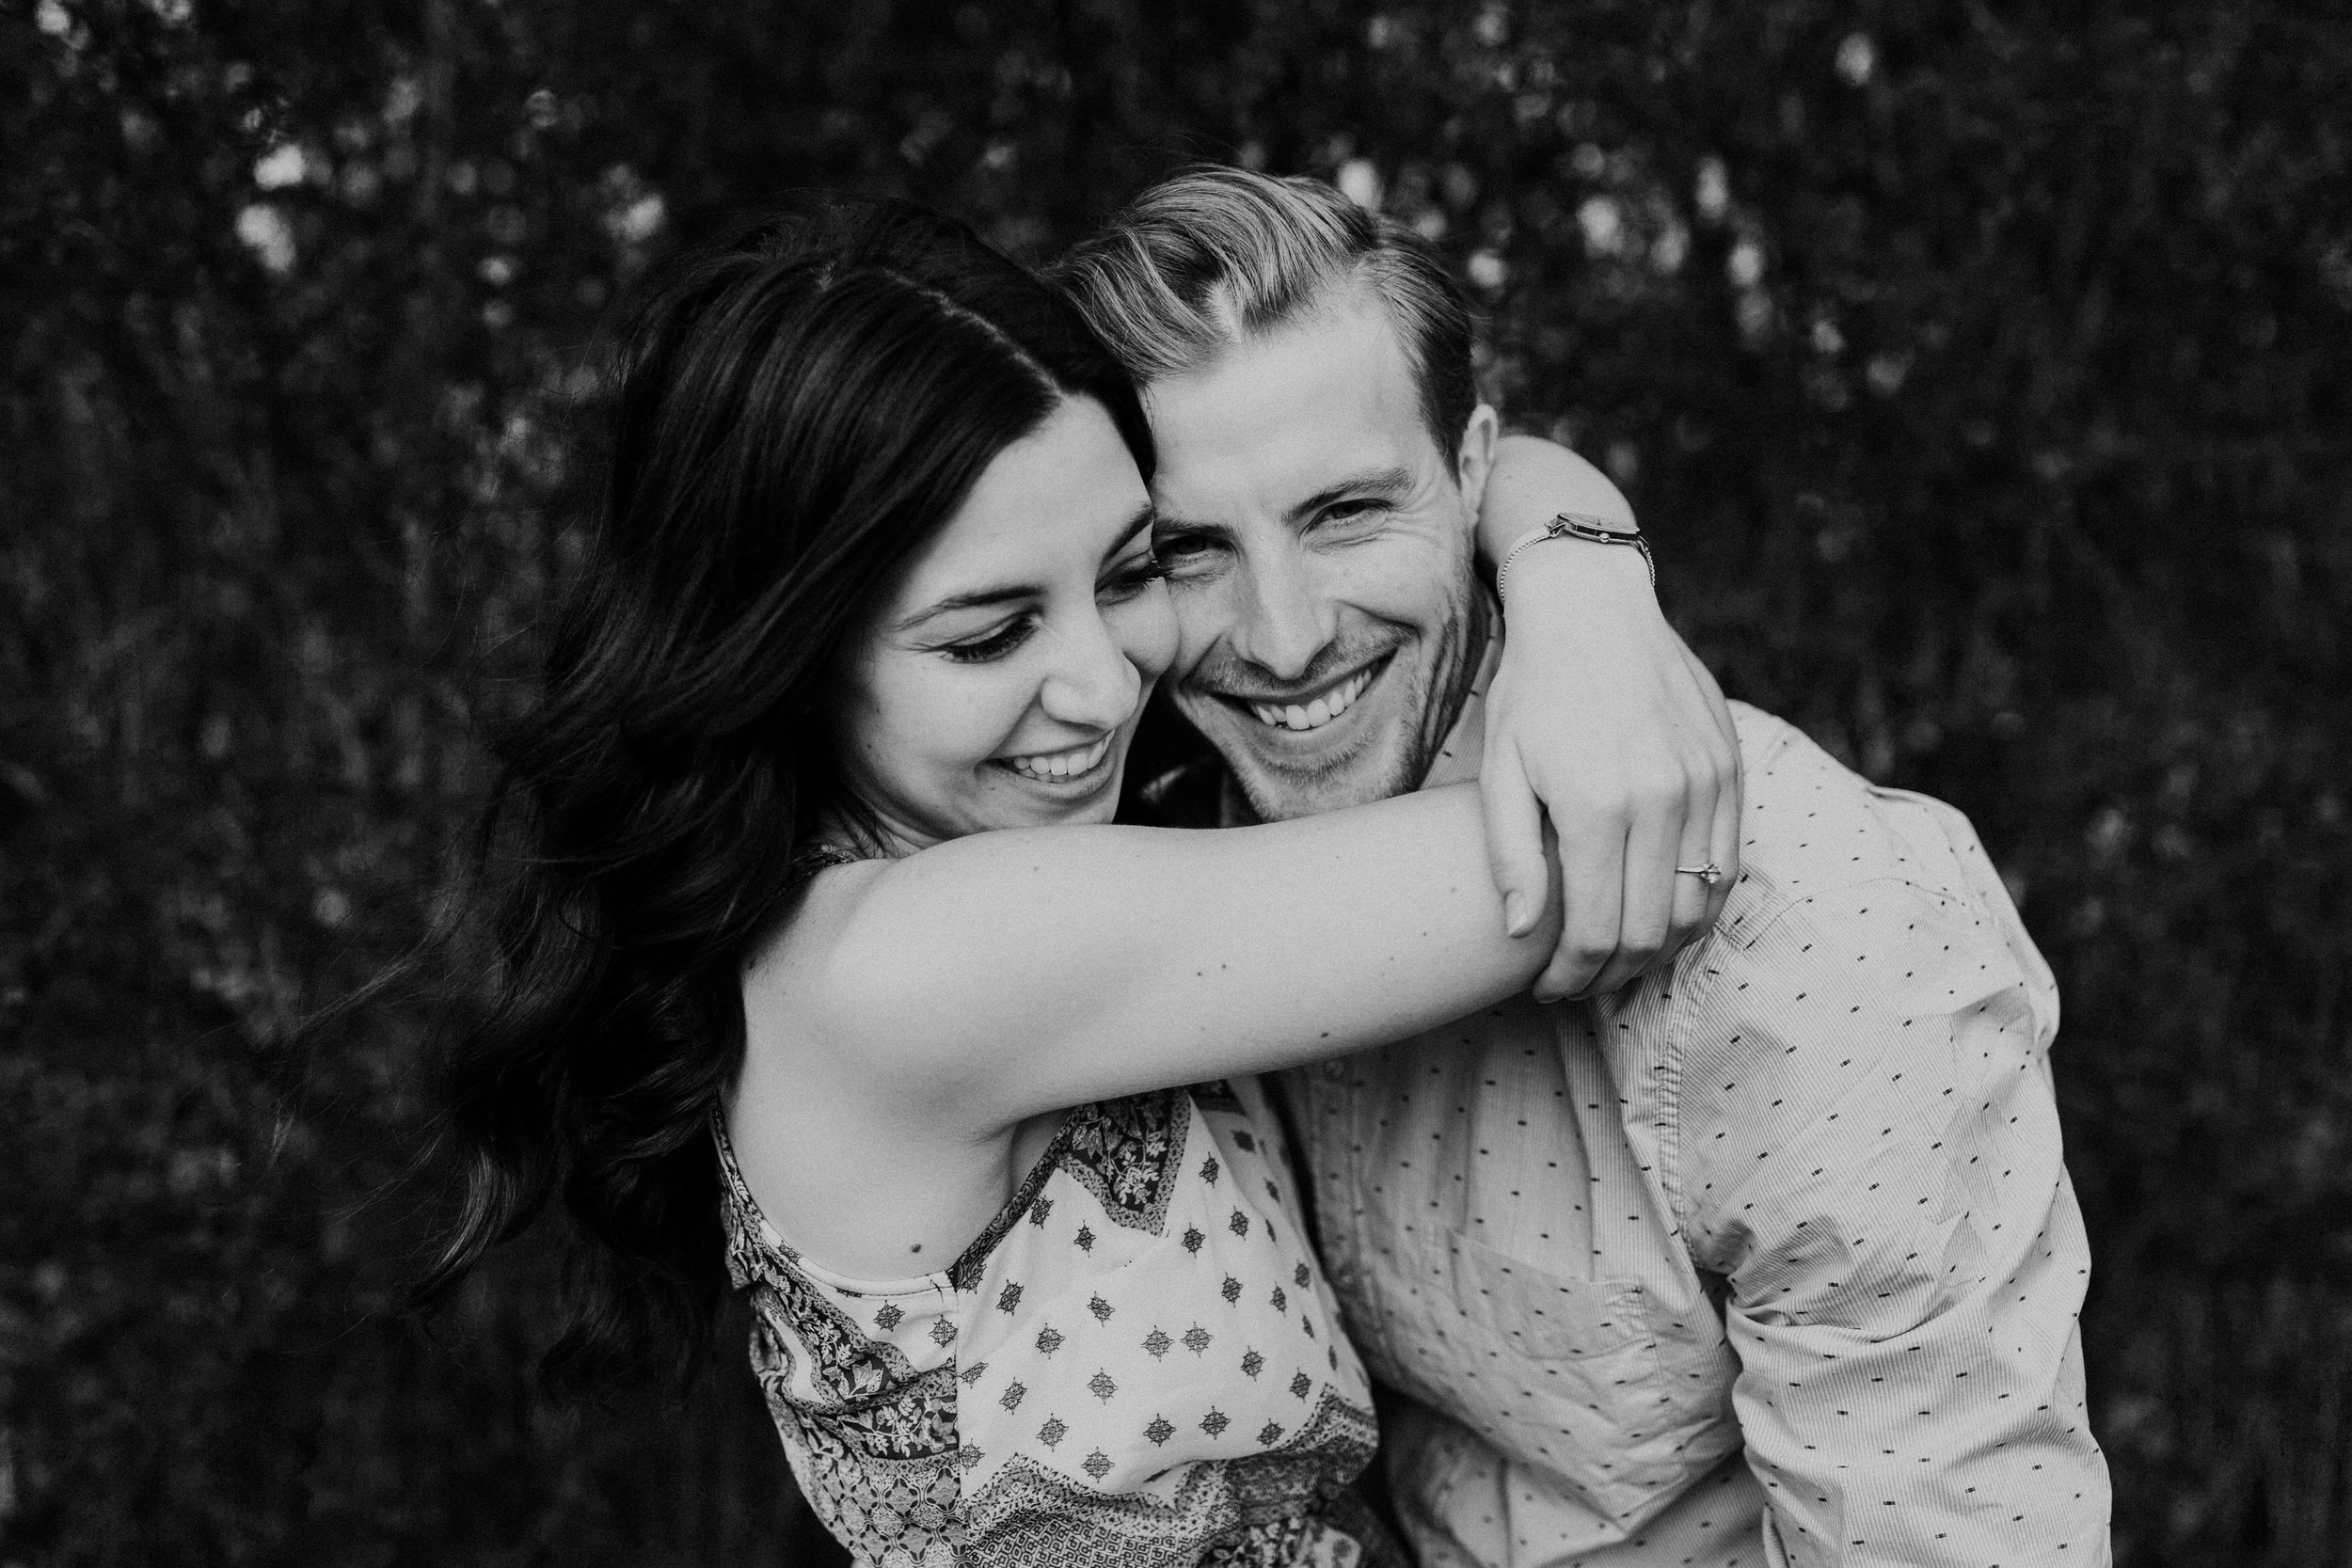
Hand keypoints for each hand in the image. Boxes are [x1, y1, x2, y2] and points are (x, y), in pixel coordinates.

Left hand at [1480, 541, 1740, 999]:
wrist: (1592, 608)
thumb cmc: (1532, 690)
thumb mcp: (1499, 768)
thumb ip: (1511, 855)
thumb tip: (1523, 932)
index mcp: (1597, 806)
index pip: (1597, 931)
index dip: (1572, 976)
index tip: (1548, 986)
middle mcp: (1662, 799)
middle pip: (1650, 931)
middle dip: (1613, 974)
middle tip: (1580, 983)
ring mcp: (1705, 784)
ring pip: (1697, 907)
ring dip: (1659, 948)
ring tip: (1618, 956)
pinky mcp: (1730, 769)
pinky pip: (1727, 864)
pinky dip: (1698, 904)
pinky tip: (1660, 912)